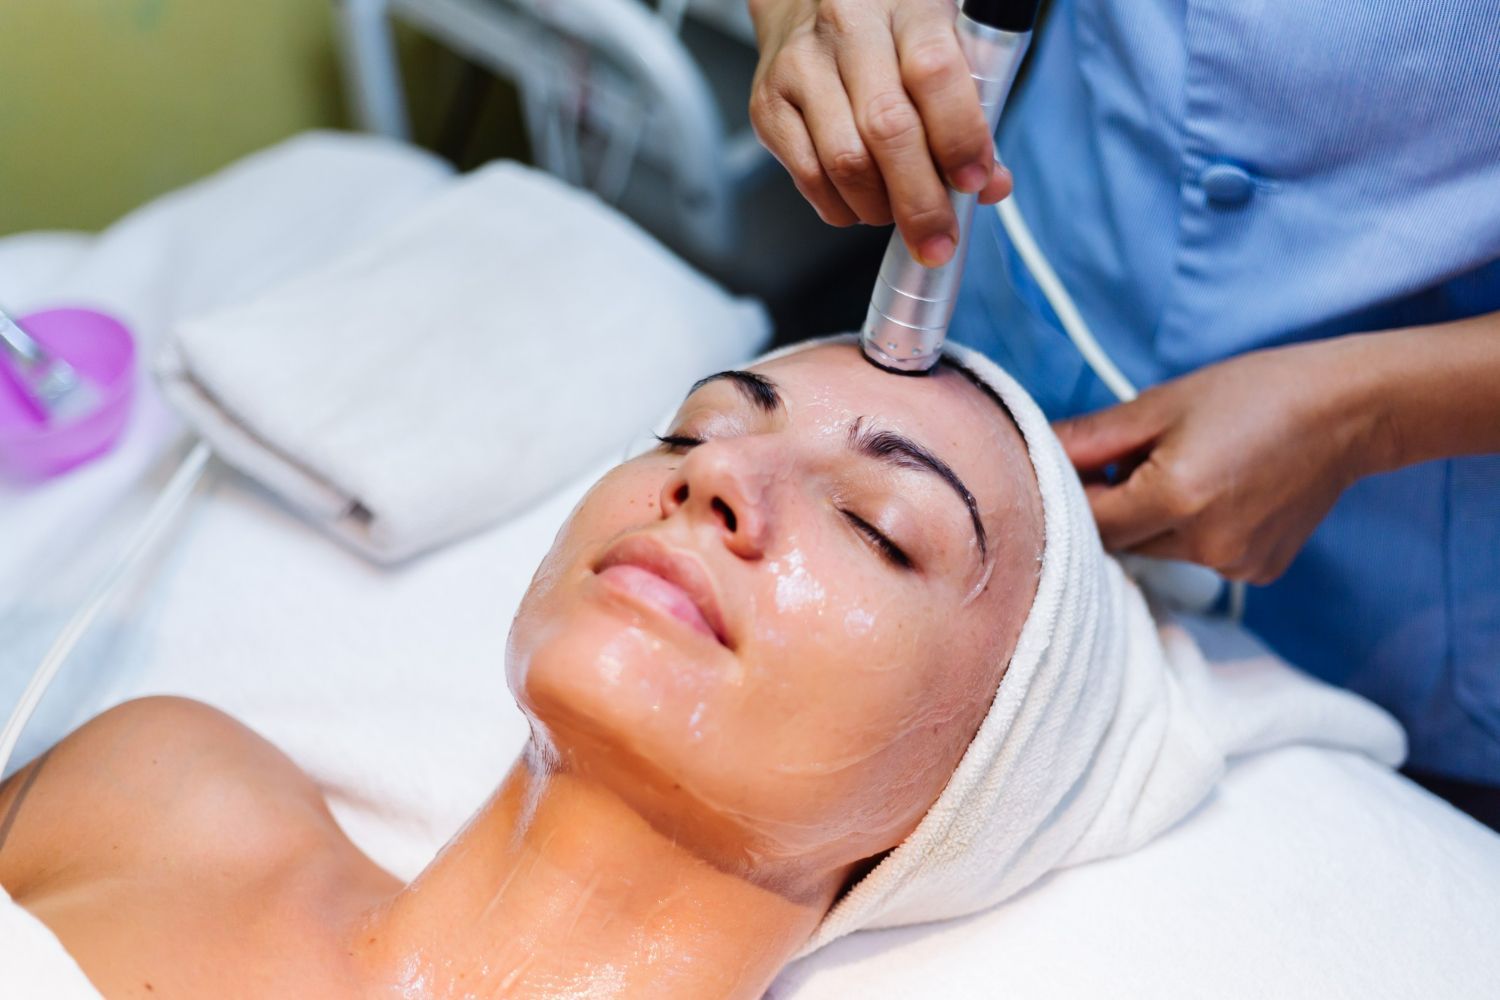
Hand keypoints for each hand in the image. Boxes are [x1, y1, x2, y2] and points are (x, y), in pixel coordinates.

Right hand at [747, 0, 1012, 266]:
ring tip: (898, 212)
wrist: (803, 2)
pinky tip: (860, 201)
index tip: (974, 182)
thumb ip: (971, 110)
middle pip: (886, 128)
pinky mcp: (767, 105)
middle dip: (919, 200)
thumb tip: (990, 186)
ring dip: (880, 207)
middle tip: (938, 239)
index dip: (958, 135)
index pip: (933, 71)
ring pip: (845, 161)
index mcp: (906, 6)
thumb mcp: (942, 45)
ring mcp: (800, 67)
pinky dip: (842, 207)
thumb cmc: (886, 31)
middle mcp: (847, 28)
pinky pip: (809, 177)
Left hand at [1053, 341, 1390, 584]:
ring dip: (1151, 520)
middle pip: (1120, 542)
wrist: (1350, 411)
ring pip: (1156, 551)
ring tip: (1184, 469)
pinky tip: (1221, 492)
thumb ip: (1091, 437)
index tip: (1071, 467)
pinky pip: (1199, 557)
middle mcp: (1205, 545)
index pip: (1088, 519)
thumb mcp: (1161, 404)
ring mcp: (1235, 565)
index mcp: (1175, 499)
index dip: (1071, 494)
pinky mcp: (1258, 572)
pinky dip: (1192, 531)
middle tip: (1131, 459)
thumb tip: (1033, 450)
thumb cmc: (1252, 392)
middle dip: (1112, 505)